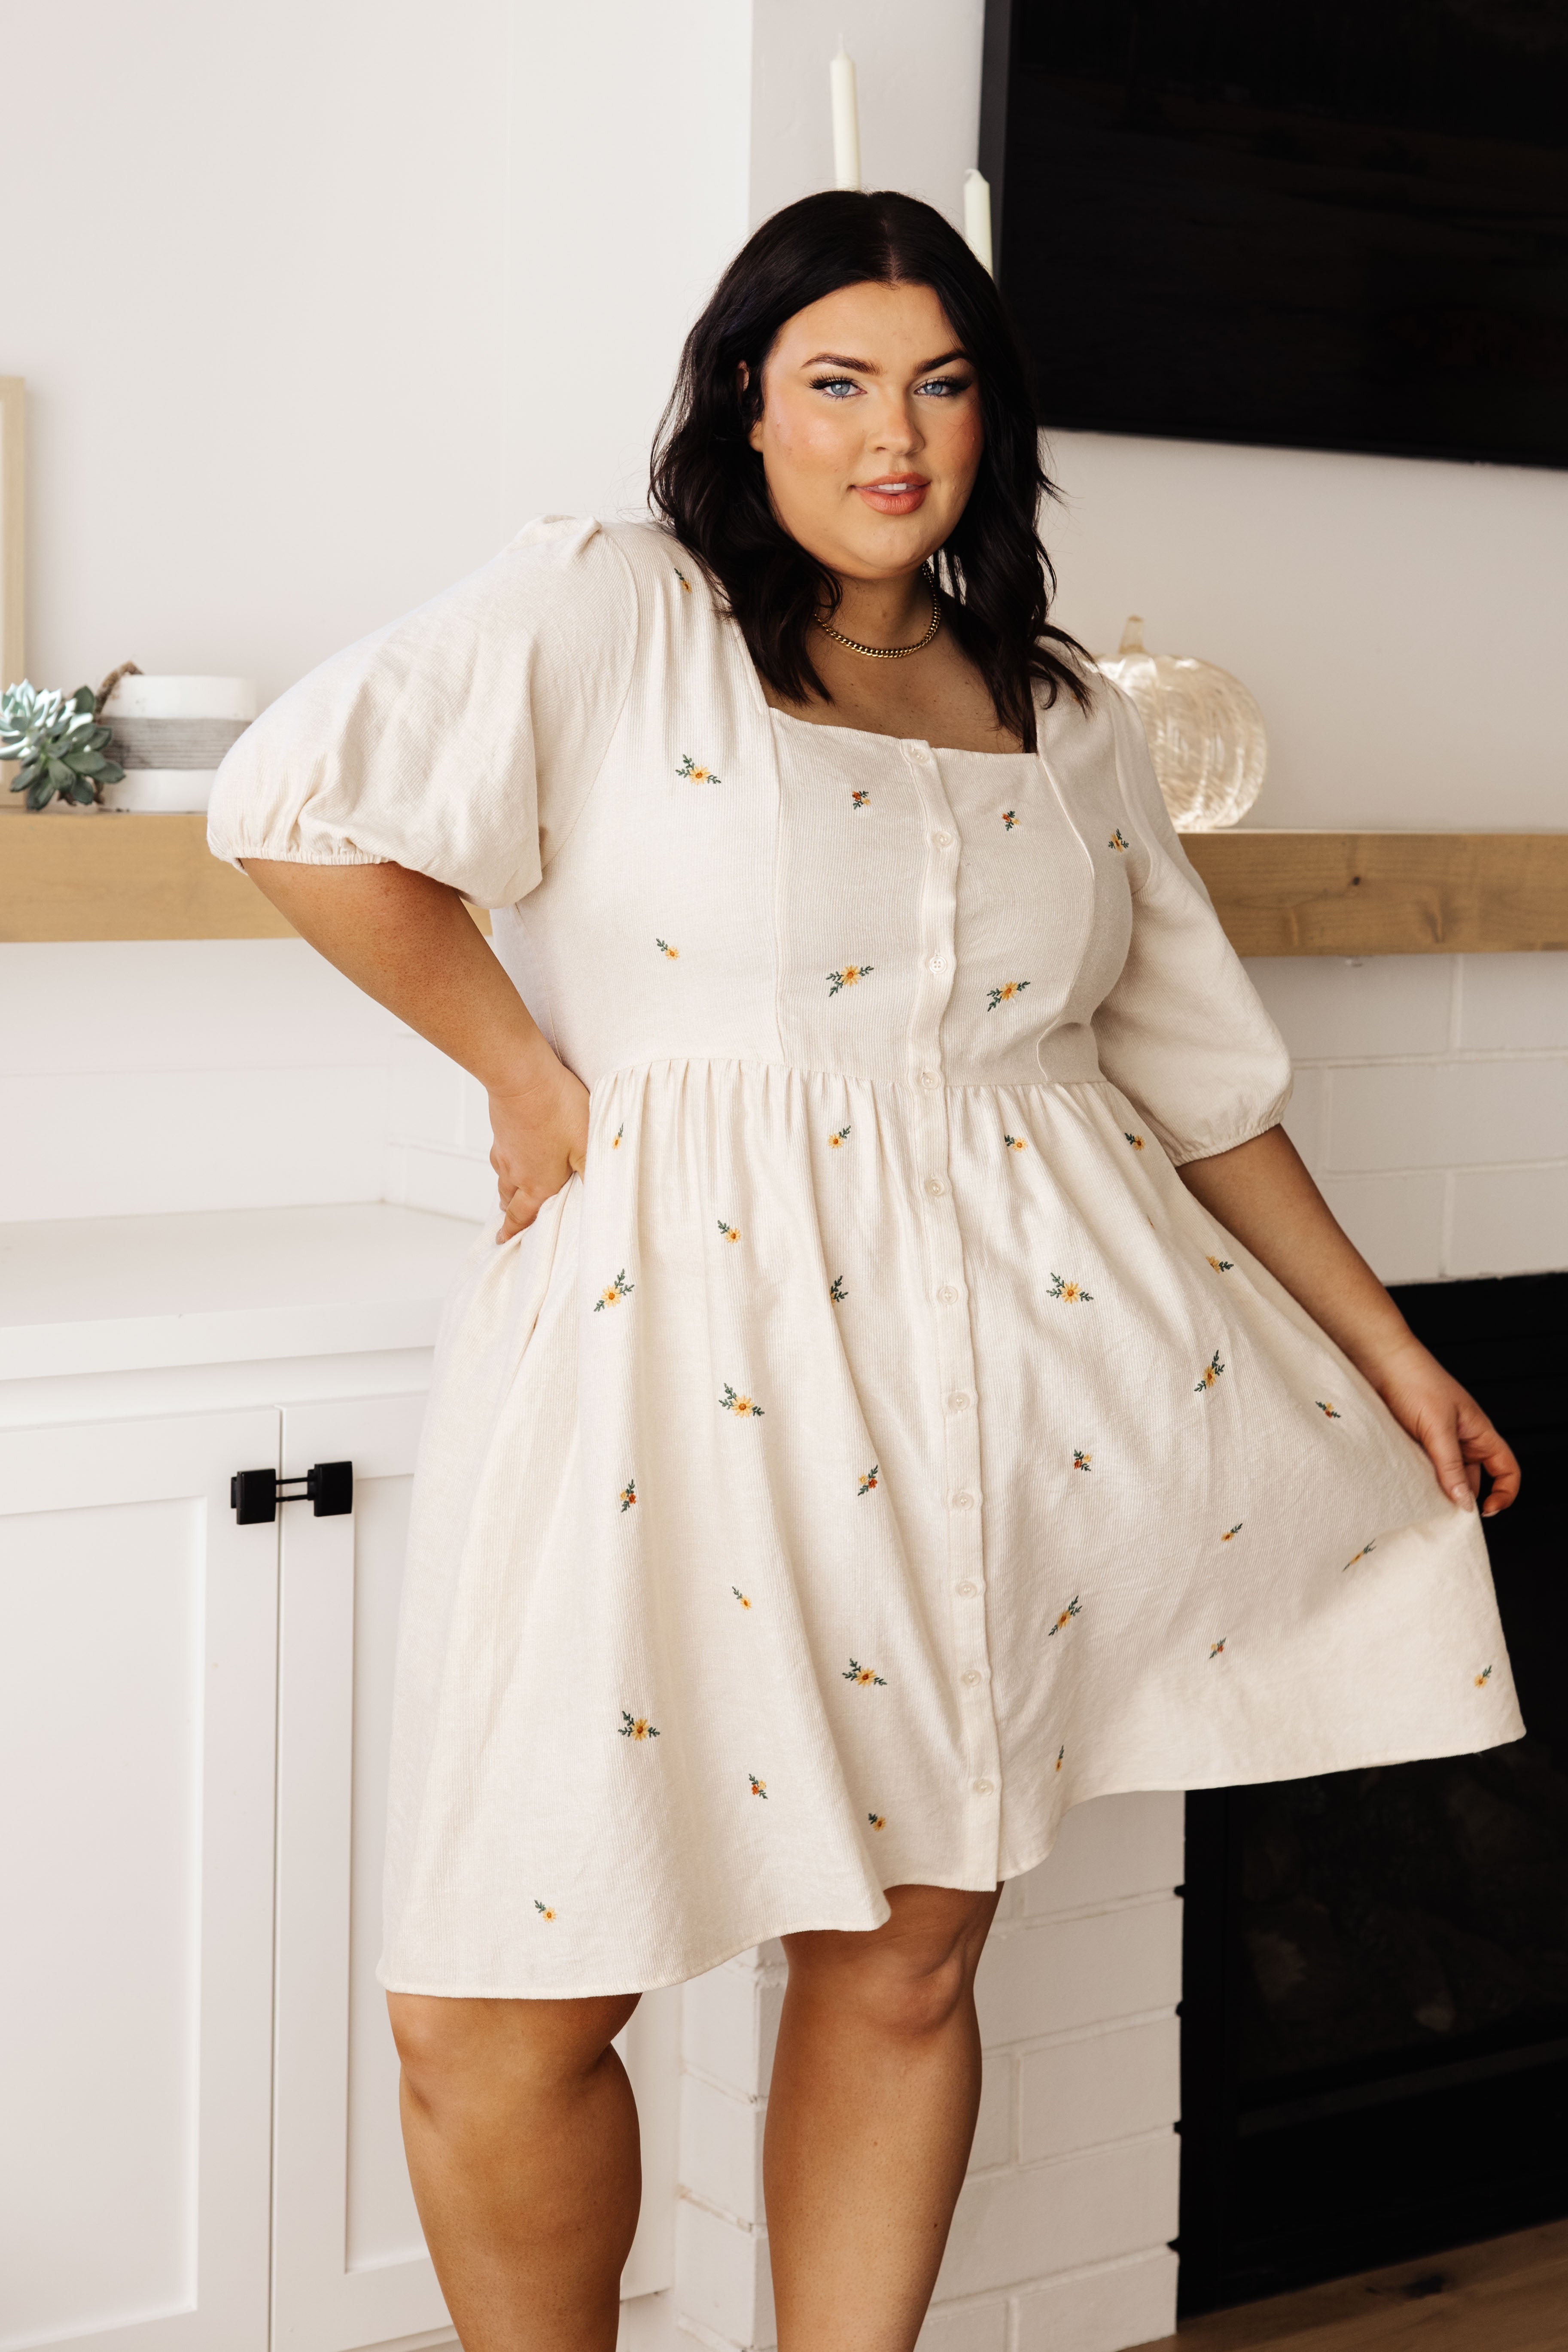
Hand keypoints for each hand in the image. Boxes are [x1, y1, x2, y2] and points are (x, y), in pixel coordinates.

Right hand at [488, 1045, 590, 1241]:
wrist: (523, 1077)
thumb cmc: (559, 1112)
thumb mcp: (589, 1148)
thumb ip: (597, 1175)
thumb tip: (606, 1199)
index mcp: (537, 1184)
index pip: (522, 1216)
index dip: (514, 1231)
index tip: (504, 1241)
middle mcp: (515, 1171)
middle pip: (508, 1199)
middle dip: (510, 1212)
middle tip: (509, 1220)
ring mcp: (504, 1149)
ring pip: (502, 1176)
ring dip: (507, 1188)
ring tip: (511, 1191)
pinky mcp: (500, 1129)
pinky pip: (501, 1153)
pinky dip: (506, 1160)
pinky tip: (515, 1151)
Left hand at [1361, 1333, 1520, 1517]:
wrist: (1379, 1360)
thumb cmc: (1415, 1382)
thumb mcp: (1438, 1427)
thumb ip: (1451, 1466)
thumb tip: (1465, 1502)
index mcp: (1479, 1432)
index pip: (1506, 1469)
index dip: (1504, 1492)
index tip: (1485, 1511)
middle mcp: (1461, 1439)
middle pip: (1472, 1479)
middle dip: (1461, 1497)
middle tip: (1443, 1513)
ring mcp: (1436, 1441)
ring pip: (1444, 1476)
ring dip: (1435, 1489)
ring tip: (1420, 1499)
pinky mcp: (1414, 1441)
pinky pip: (1422, 1469)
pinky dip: (1416, 1479)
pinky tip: (1405, 1485)